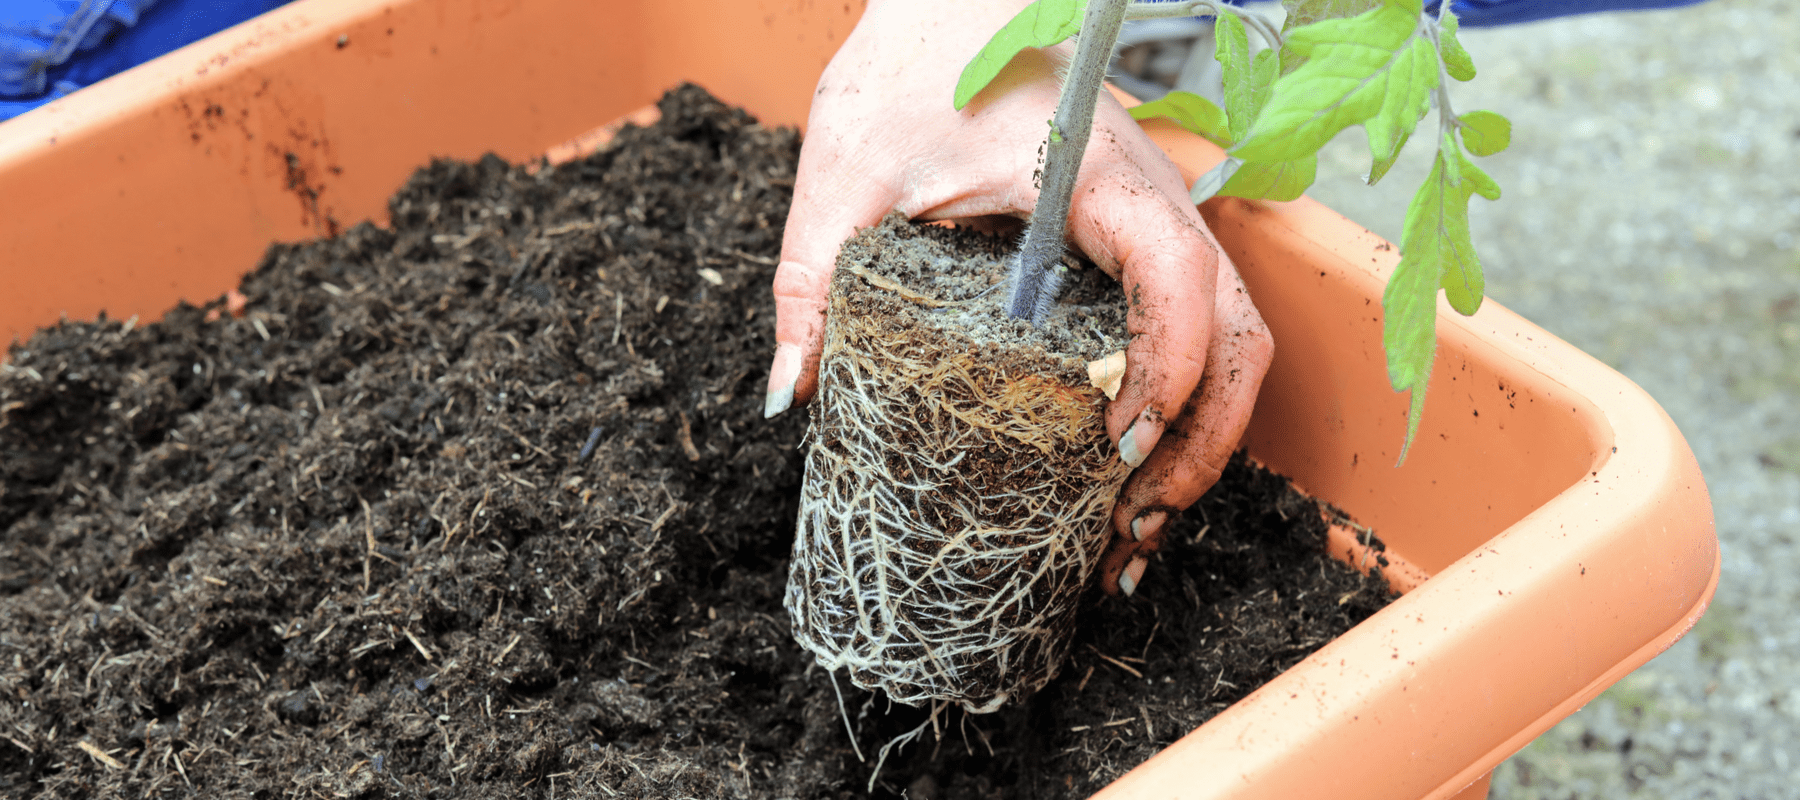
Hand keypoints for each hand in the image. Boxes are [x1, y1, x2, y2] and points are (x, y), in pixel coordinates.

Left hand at [765, 0, 1273, 595]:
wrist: (949, 7)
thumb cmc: (906, 69)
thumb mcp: (845, 172)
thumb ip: (814, 279)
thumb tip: (792, 395)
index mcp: (1090, 174)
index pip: (1176, 270)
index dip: (1168, 364)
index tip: (1117, 442)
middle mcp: (1151, 200)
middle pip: (1235, 328)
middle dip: (1202, 438)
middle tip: (1132, 524)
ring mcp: (1158, 223)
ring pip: (1233, 337)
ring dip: (1203, 435)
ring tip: (1136, 527)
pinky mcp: (1142, 245)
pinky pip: (1198, 329)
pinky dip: (1185, 405)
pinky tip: (1134, 473)